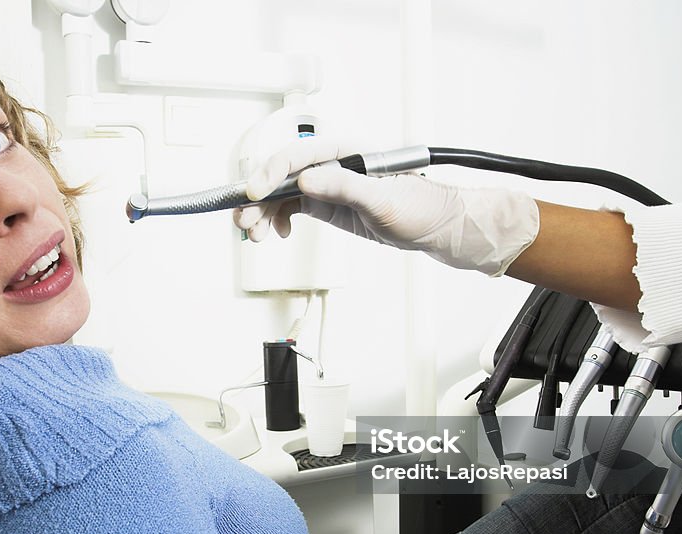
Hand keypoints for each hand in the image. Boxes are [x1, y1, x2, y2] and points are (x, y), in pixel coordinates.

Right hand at [233, 136, 539, 275]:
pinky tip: (277, 232)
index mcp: (345, 153)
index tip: (254, 194)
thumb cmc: (420, 207)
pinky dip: (278, 218)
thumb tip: (307, 180)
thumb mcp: (382, 199)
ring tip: (254, 234)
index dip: (270, 174)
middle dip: (258, 197)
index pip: (297, 157)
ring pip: (282, 193)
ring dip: (263, 212)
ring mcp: (329, 184)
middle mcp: (333, 165)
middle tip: (244, 221)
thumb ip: (343, 187)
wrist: (437, 227)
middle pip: (282, 175)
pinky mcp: (329, 202)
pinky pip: (292, 206)